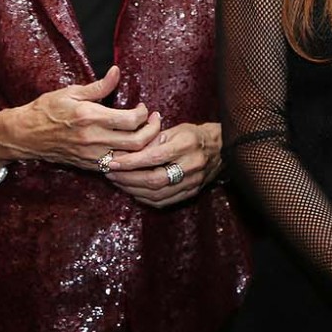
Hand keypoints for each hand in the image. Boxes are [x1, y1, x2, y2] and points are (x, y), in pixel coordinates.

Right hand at [0, 66, 161, 172]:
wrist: (25, 135)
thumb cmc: (47, 110)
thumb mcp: (71, 92)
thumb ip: (99, 86)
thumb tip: (117, 71)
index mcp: (90, 117)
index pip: (131, 120)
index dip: (144, 113)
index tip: (143, 107)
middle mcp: (93, 139)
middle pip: (136, 142)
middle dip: (152, 131)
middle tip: (154, 121)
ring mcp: (91, 156)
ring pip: (130, 158)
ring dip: (144, 148)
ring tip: (148, 134)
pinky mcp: (89, 166)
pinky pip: (117, 166)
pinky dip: (129, 159)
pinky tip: (133, 149)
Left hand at [106, 121, 222, 209]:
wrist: (221, 149)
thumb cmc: (194, 135)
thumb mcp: (175, 129)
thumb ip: (153, 139)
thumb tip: (128, 150)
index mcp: (186, 145)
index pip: (154, 157)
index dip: (131, 162)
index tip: (112, 161)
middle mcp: (190, 165)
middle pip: (154, 179)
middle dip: (128, 178)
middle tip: (110, 173)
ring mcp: (192, 182)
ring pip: (158, 194)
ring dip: (133, 190)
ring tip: (118, 182)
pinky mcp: (192, 193)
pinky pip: (165, 201)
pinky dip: (146, 199)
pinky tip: (133, 192)